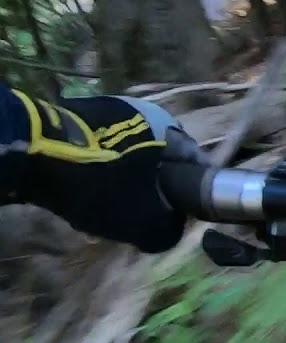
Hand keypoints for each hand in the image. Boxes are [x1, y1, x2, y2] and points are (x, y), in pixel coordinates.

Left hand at [8, 90, 205, 252]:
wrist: (34, 156)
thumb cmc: (100, 182)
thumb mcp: (142, 219)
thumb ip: (167, 230)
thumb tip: (172, 231)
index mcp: (168, 128)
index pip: (194, 161)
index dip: (191, 191)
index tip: (181, 215)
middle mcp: (144, 111)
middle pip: (159, 159)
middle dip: (154, 188)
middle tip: (142, 216)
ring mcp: (108, 111)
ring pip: (128, 156)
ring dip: (125, 181)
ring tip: (108, 210)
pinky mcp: (78, 118)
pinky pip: (100, 152)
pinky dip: (99, 173)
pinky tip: (84, 194)